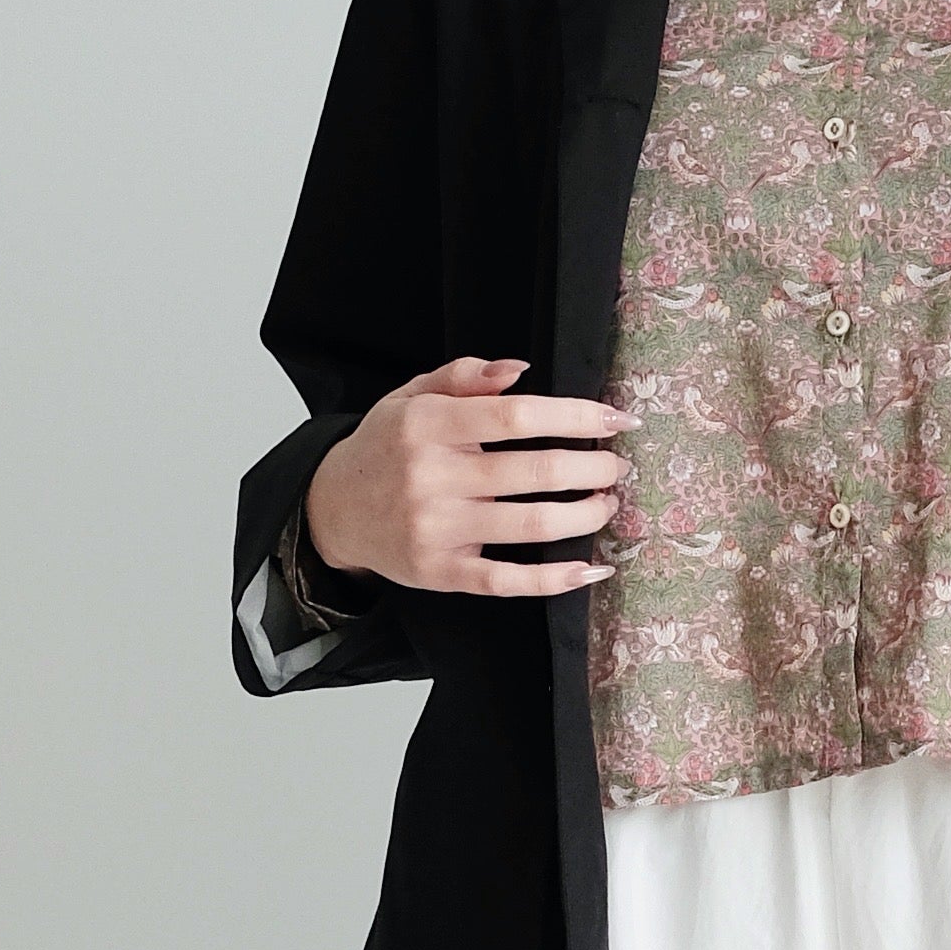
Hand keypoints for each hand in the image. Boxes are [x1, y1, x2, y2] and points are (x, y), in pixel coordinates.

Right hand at [307, 358, 622, 599]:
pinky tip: (591, 569)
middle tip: (617, 466)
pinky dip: (557, 579)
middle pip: (536, 470)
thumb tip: (520, 369)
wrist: (332, 510)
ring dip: (585, 515)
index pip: (518, 416)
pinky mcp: (441, 572)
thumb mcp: (411, 396)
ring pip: (533, 524)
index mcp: (429, 424)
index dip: (577, 416)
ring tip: (607, 504)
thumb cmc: (384, 448)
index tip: (618, 419)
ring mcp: (438, 529)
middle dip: (592, 467)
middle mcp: (433, 476)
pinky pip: (508, 580)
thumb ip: (464, 375)